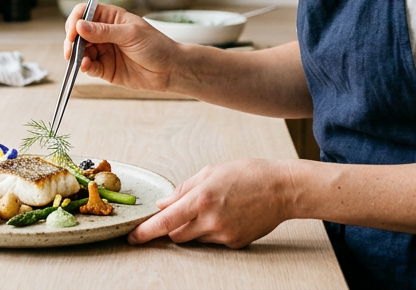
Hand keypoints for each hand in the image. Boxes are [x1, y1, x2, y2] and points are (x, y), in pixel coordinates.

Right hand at [63, 4, 182, 92]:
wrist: (170, 70)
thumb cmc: (156, 46)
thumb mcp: (130, 34)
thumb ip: (104, 31)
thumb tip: (80, 26)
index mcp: (110, 18)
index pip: (85, 12)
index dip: (75, 20)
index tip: (72, 31)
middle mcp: (104, 33)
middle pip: (78, 32)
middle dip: (71, 40)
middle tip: (70, 49)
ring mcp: (103, 51)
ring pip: (80, 51)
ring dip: (75, 55)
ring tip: (78, 60)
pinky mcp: (105, 69)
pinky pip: (88, 66)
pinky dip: (83, 66)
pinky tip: (85, 66)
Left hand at [127, 159, 302, 247]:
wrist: (282, 188)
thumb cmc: (247, 174)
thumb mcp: (211, 172)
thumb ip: (183, 189)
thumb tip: (163, 204)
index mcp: (202, 198)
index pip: (165, 221)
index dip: (146, 232)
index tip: (132, 237)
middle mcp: (211, 220)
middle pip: (176, 234)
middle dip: (173, 226)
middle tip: (184, 211)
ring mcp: (224, 234)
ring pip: (195, 238)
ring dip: (194, 227)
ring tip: (215, 207)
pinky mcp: (235, 243)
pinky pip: (213, 241)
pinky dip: (213, 230)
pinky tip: (229, 215)